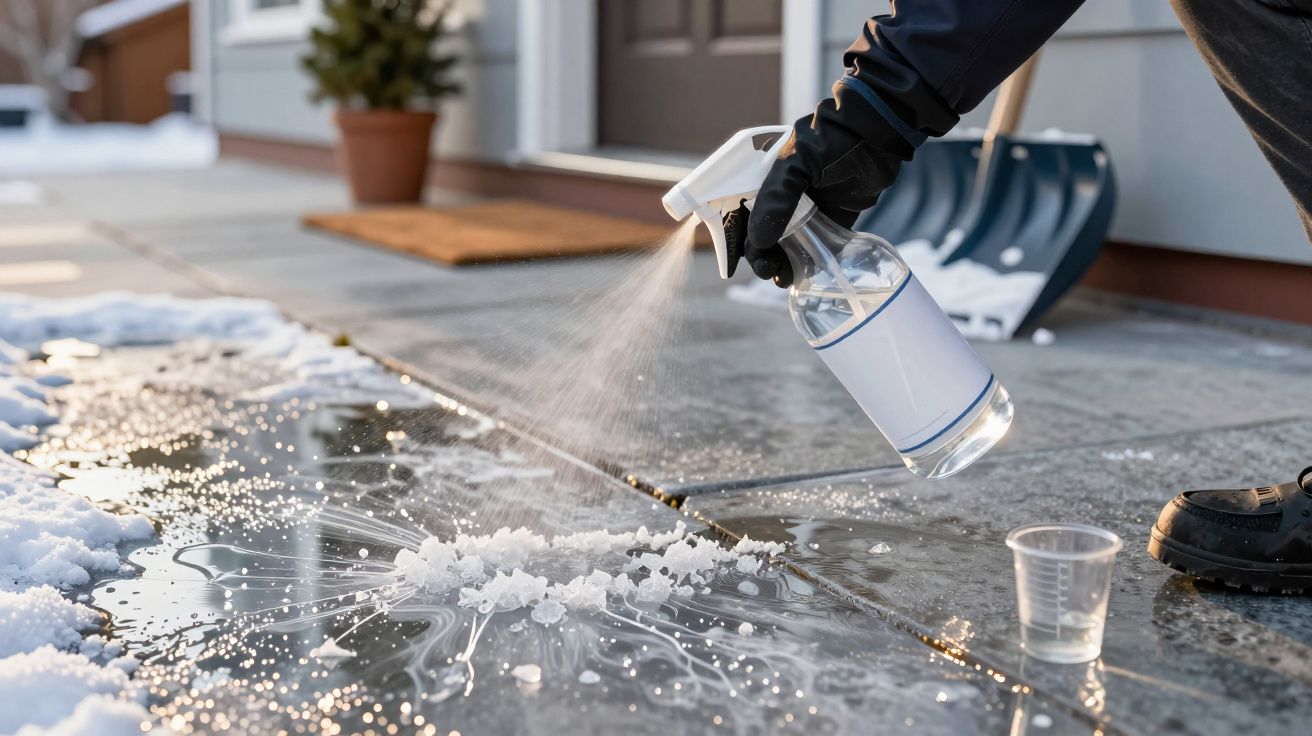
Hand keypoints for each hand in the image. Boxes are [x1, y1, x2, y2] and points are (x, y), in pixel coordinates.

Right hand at [741, 88, 909, 286]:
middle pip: (764, 233)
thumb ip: (777, 198)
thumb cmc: (830, 139)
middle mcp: (785, 197)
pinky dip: (807, 262)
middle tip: (767, 269)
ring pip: (788, 244)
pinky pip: (816, 246)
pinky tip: (801, 276)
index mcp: (767, 179)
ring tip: (782, 278)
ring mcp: (809, 209)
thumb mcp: (797, 163)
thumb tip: (759, 241)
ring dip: (781, 263)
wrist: (875, 134)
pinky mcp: (834, 219)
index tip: (740, 259)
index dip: (737, 237)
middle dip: (761, 255)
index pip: (743, 213)